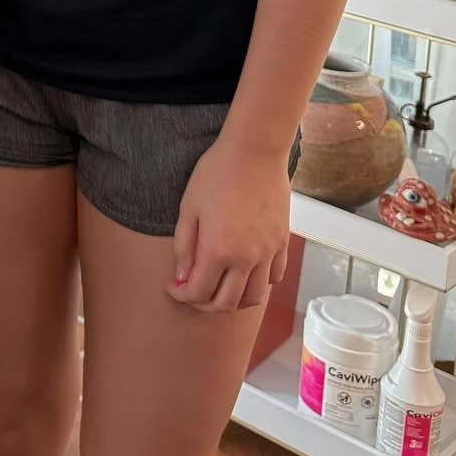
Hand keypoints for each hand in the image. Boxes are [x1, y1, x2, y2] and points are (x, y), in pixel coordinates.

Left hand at [168, 136, 290, 313]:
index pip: (198, 293)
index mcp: (218, 250)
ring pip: (253, 297)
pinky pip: (274, 278)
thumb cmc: (216, 173)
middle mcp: (246, 259)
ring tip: (218, 286)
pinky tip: (244, 272)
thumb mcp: (189, 207)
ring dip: (233, 300)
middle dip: (204, 304)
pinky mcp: (282, 243)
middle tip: (192, 292)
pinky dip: (258, 284)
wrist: (255, 151)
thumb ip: (184, 246)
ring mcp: (268, 253)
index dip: (181, 295)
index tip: (173, 287)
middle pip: (226, 303)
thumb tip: (182, 278)